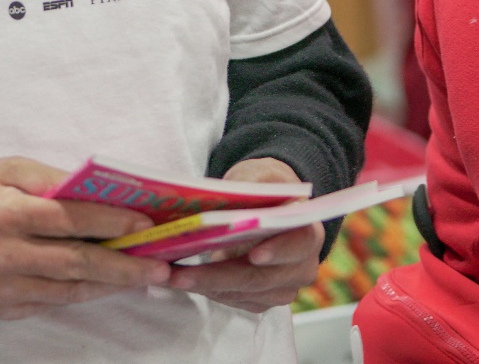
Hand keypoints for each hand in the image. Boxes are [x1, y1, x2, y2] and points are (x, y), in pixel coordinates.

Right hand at [0, 157, 171, 320]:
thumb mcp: (8, 169)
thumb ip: (52, 181)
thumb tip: (99, 193)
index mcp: (5, 214)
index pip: (68, 220)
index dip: (109, 222)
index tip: (144, 224)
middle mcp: (3, 256)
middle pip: (75, 263)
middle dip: (123, 265)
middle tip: (160, 265)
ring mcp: (2, 289)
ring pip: (68, 290)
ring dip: (110, 284)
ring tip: (145, 277)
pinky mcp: (1, 310)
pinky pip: (50, 303)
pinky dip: (82, 293)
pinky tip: (106, 284)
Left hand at [168, 158, 322, 313]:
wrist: (267, 207)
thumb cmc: (263, 188)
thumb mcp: (257, 176)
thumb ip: (247, 189)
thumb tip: (222, 209)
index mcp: (308, 229)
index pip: (300, 243)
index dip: (278, 250)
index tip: (254, 255)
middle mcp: (302, 264)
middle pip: (261, 277)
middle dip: (218, 277)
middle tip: (181, 275)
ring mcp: (285, 286)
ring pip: (244, 293)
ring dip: (205, 287)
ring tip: (170, 277)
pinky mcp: (264, 299)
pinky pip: (236, 301)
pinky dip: (208, 291)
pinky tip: (183, 280)